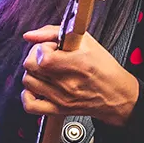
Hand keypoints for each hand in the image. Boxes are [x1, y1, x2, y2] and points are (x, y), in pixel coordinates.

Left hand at [20, 25, 139, 126]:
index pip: (42, 56)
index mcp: (77, 64)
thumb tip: (30, 35)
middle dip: (35, 56)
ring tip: (45, 70)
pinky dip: (27, 95)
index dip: (43, 47)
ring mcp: (61, 98)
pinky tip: (37, 87)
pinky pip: (30, 106)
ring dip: (33, 73)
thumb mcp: (86, 42)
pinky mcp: (58, 109)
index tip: (52, 47)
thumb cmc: (104, 68)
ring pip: (28, 81)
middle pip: (30, 66)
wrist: (116, 94)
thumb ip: (54, 32)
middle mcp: (67, 83)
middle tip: (47, 56)